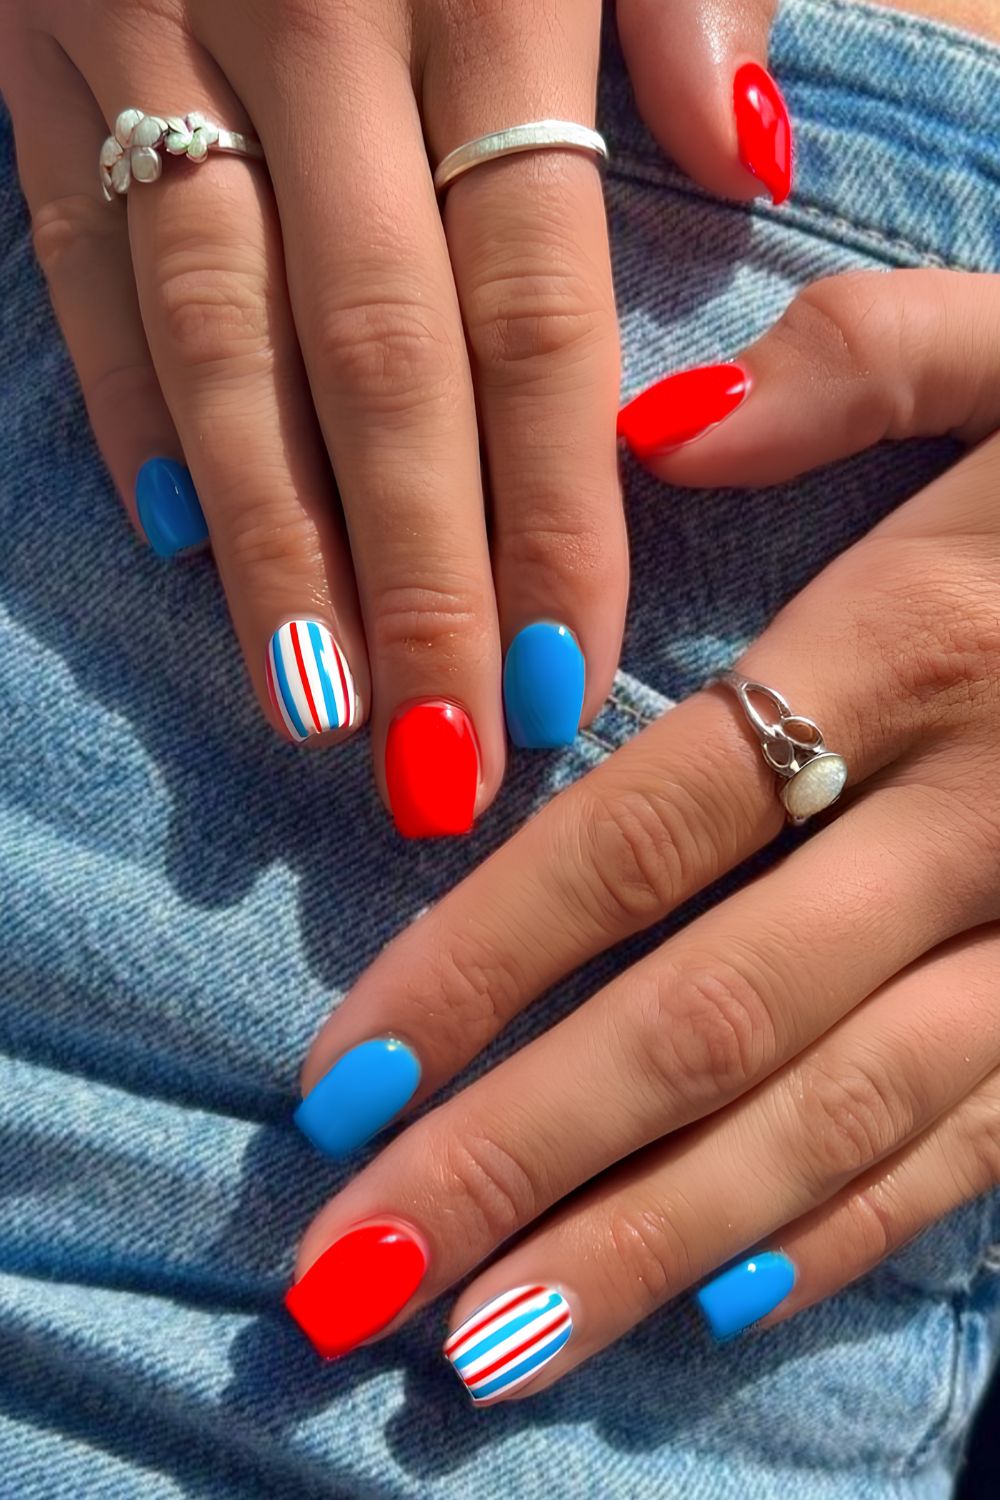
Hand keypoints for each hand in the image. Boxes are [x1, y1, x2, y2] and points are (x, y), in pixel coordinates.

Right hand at [0, 0, 789, 833]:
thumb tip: (742, 148)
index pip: (532, 309)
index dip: (550, 509)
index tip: (561, 682)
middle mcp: (311, 15)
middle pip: (375, 363)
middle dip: (413, 579)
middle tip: (440, 763)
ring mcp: (147, 16)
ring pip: (216, 338)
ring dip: (269, 546)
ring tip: (317, 710)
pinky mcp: (29, 32)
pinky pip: (76, 251)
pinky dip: (122, 400)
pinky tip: (175, 540)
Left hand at [283, 267, 999, 1397]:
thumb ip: (862, 365)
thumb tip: (655, 429)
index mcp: (924, 650)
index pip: (644, 833)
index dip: (481, 961)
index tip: (341, 1075)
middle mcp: (979, 823)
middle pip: (708, 1018)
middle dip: (520, 1158)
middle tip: (352, 1278)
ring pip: (832, 1121)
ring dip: (648, 1247)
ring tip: (484, 1353)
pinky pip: (981, 1145)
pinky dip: (851, 1232)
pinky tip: (724, 1304)